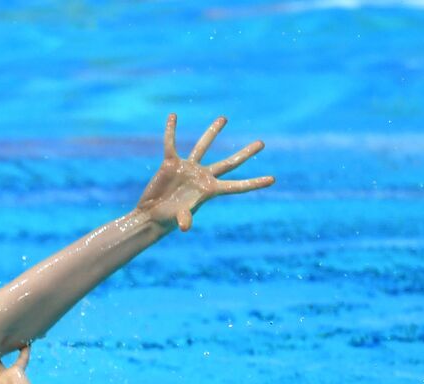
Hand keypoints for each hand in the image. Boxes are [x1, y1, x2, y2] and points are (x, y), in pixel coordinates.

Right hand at [134, 113, 272, 231]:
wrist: (151, 214)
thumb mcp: (177, 218)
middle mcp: (203, 177)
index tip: (272, 180)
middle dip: (246, 154)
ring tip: (224, 118)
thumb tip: (186, 226)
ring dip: (213, 132)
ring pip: (203, 146)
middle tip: (262, 144)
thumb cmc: (167, 218)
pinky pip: (171, 143)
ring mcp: (189, 168)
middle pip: (229, 163)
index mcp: (210, 190)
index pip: (237, 186)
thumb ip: (184, 219)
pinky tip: (173, 116)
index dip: (254, 183)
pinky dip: (170, 131)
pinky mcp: (171, 163)